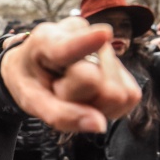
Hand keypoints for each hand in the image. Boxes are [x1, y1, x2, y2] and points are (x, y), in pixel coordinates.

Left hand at [1, 17, 140, 132]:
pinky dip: (108, 104)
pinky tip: (88, 92)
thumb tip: (99, 125)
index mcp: (48, 40)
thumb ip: (59, 114)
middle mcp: (82, 36)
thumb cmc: (29, 80)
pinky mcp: (123, 63)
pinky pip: (129, 96)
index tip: (103, 34)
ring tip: (73, 89)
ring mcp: (105, 47)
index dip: (87, 42)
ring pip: (117, 92)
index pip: (70, 45)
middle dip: (78, 98)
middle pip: (95, 81)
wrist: (33, 66)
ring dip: (94, 102)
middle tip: (59, 89)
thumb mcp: (30, 100)